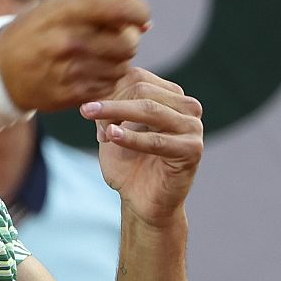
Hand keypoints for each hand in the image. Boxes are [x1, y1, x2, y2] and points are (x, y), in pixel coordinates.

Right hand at [0, 0, 149, 112]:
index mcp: (68, 10)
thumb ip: (102, 2)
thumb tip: (144, 21)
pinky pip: (108, 86)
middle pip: (128, 43)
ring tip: (99, 55)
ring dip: (117, 61)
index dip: (140, 13)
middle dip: (129, 40)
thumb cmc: (40, 28)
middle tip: (117, 38)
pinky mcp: (71, 94)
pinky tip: (90, 71)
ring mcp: (70, 70)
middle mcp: (70, 40)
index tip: (140, 17)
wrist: (3, 68)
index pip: (124, 9)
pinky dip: (105, 79)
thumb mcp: (60, 3)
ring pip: (122, 67)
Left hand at [81, 69, 203, 225]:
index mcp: (171, 96)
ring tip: (97, 126)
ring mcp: (193, 127)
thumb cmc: (128, 165)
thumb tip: (95, 82)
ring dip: (117, 115)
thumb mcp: (113, 128)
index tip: (87, 109)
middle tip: (90, 118)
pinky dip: (131, 137)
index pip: (137, 78)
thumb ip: (110, 105)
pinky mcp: (193, 149)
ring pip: (149, 110)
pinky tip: (111, 137)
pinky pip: (156, 140)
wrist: (142, 202)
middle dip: (112, 104)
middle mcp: (187, 107)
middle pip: (142, 90)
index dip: (108, 91)